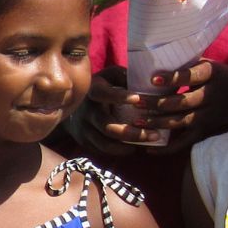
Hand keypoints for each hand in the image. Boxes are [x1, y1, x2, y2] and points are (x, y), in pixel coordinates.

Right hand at [77, 61, 213, 152]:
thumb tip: (155, 80)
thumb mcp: (111, 76)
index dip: (119, 97)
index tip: (138, 99)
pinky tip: (133, 148)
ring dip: (128, 145)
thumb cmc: (102, 86)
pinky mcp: (83, 140)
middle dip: (132, 132)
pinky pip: (101, 151)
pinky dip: (119, 151)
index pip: (102, 94)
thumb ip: (127, 77)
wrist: (71, 102)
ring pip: (104, 142)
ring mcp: (82, 127)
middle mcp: (85, 110)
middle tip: (155, 134)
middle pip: (107, 126)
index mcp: (93, 89)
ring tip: (148, 142)